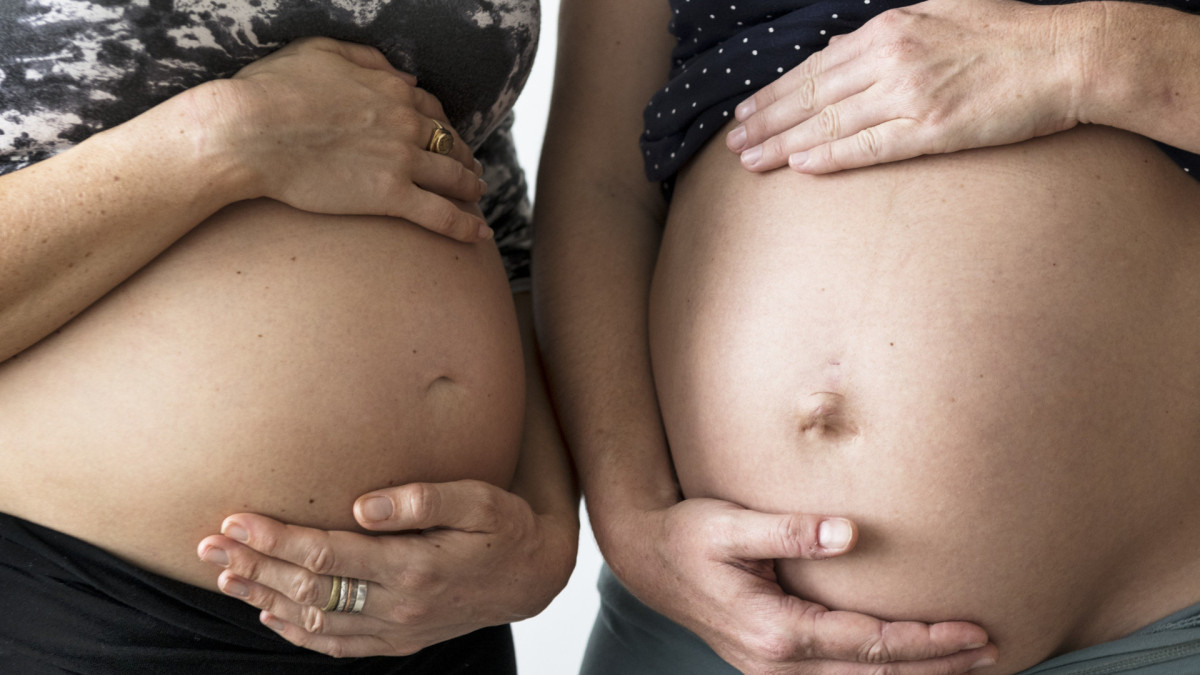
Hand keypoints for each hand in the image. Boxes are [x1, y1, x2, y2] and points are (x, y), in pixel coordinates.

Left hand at [196, 480, 576, 657]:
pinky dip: (298, 633)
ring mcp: (396, 630)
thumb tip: (364, 503)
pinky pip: (337, 644)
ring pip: (314, 621)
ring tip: (226, 576)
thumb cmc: (505, 527)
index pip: (325, 556)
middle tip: (208, 546)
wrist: (534, 578)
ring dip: (264, 598)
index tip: (235, 519)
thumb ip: (424, 499)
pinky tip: (270, 616)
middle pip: (307, 590)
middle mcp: (398, 606)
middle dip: (255, 565)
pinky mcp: (399, 641)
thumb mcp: (479, 500)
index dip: (275, 539)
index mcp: (413, 567)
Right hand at [197, 37, 490, 240]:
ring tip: (478, 196)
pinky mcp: (390, 196)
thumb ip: (368, 59)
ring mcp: (401, 160)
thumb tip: (407, 77)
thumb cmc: (270, 89)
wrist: (247, 132)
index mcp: (390, 88)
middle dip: (464, 156)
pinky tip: (480, 234)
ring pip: (454, 177)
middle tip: (470, 170)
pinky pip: (441, 214)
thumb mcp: (319, 51)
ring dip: (471, 187)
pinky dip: (465, 225)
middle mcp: (405, 122)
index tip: (444, 137)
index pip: (431, 109)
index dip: (442, 124)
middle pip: (450, 142)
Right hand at [607, 498, 995, 673]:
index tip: (975, 631)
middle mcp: (777, 664)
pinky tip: (908, 663)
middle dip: (937, 666)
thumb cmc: (687, 535)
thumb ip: (790, 531)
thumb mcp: (730, 525)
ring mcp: (774, 671)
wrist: (645, 558)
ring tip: (967, 662)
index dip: (926, 641)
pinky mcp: (774, 664)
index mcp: (775, 631)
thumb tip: (851, 533)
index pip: (869, 645)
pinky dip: (881, 674)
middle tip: (995, 650)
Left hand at [726, 0, 1083, 173]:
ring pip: (830, 122)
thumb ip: (887, 35)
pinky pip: (869, 146)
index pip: (816, 67)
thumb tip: (841, 47)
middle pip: (811, 95)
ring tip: (751, 161)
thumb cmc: (1006, 35)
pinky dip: (830, 155)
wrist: (1067, 54)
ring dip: (784, 143)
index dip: (776, 91)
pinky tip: (800, 166)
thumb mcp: (938, 16)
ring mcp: (910, 94)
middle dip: (766, 120)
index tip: (747, 111)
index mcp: (890, 30)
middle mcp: (891, 59)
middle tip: (733, 142)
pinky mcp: (933, 128)